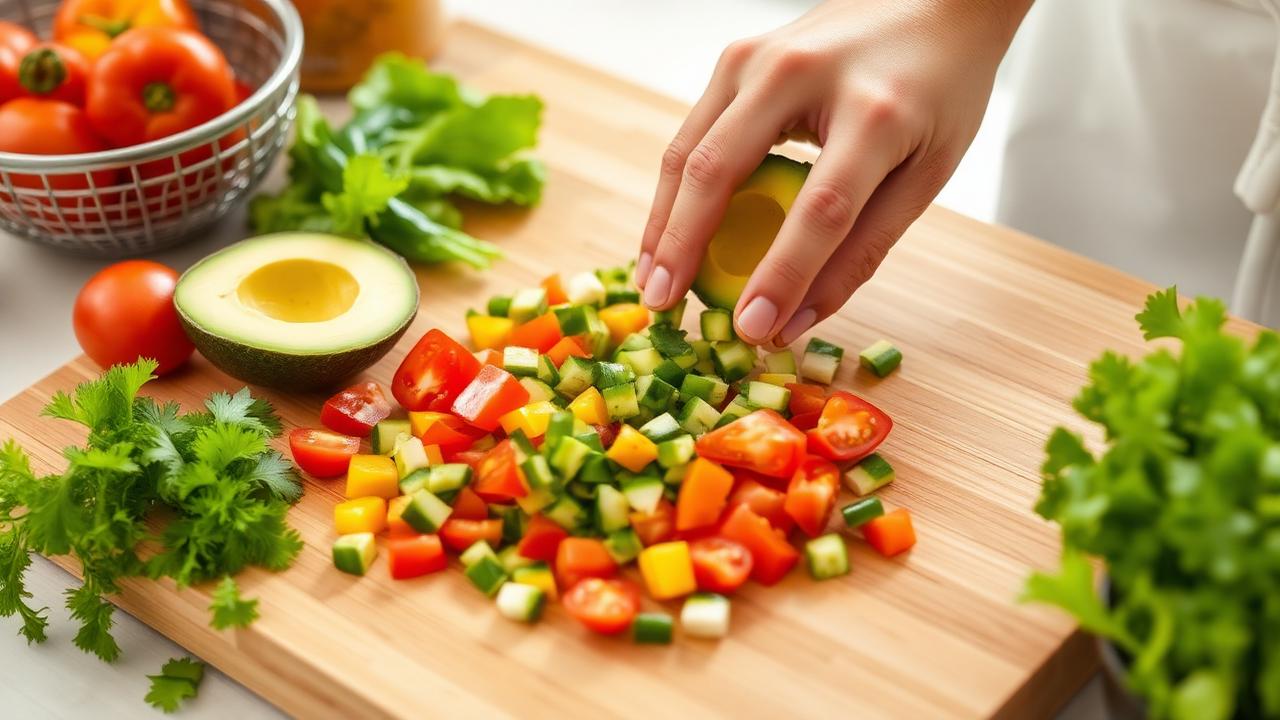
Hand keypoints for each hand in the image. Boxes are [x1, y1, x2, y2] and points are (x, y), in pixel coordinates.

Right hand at [635, 0, 1030, 344]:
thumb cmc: (939, 92)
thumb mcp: (923, 175)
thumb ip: (861, 251)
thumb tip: (792, 321)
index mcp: (874, 111)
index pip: (819, 209)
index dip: (781, 275)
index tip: (753, 330)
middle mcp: (803, 73)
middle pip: (720, 169)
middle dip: (683, 247)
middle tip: (664, 307)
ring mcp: (758, 56)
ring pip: (687, 150)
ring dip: (663, 222)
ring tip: (653, 280)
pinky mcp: (736, 55)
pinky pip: (692, 132)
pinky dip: (675, 190)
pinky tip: (667, 235)